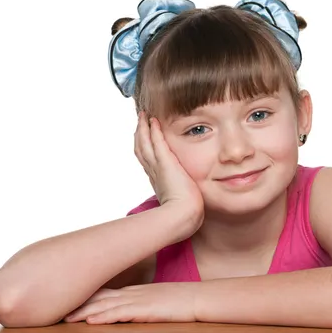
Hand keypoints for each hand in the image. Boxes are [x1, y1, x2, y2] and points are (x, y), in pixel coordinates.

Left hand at [63, 283, 197, 323]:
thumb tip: (130, 312)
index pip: (105, 293)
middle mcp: (133, 293)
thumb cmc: (182, 301)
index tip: (70, 302)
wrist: (200, 297)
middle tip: (59, 311)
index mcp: (135, 291)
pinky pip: (120, 313)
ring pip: (105, 305)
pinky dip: (104, 316)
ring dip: (85, 312)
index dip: (87, 297)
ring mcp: (138, 300)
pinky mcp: (145, 309)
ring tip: (67, 318)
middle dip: (79, 304)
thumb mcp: (157, 301)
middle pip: (100, 297)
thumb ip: (142, 304)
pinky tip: (91, 321)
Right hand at [135, 111, 203, 226]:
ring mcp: (157, 167)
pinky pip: (157, 143)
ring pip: (144, 144)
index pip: (148, 160)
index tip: (145, 138)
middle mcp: (153, 173)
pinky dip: (153, 131)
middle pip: (141, 149)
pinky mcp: (165, 163)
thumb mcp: (183, 201)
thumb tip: (192, 198)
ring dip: (143, 129)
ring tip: (144, 116)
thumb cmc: (186, 212)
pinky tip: (154, 120)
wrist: (183, 216)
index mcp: (158, 181)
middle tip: (140, 121)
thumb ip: (184, 195)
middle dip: (140, 134)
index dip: (145, 147)